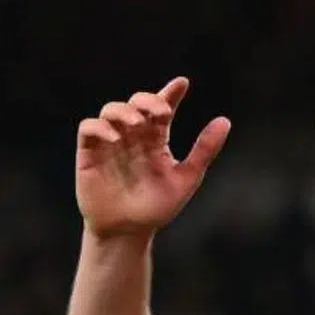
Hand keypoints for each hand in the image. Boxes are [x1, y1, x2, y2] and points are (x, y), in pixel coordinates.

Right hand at [75, 77, 230, 237]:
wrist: (129, 231)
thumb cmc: (157, 207)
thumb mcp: (186, 178)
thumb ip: (204, 150)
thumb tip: (225, 120)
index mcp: (156, 140)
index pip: (162, 108)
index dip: (171, 93)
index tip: (183, 83)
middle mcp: (133, 137)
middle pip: (136, 103)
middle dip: (148, 101)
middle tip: (162, 112)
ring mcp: (111, 143)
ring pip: (111, 110)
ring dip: (124, 110)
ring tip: (138, 124)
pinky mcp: (90, 153)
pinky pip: (89, 128)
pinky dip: (100, 126)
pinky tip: (116, 137)